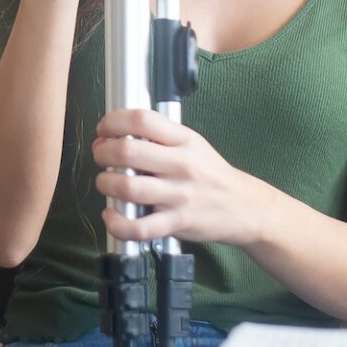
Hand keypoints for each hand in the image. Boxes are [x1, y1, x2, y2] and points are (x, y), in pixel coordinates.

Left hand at [92, 108, 267, 247]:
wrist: (245, 207)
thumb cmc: (211, 174)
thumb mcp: (192, 144)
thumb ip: (160, 137)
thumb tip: (117, 134)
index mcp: (183, 140)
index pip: (142, 119)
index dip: (113, 121)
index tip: (104, 129)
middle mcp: (181, 164)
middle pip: (128, 152)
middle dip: (103, 153)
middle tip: (101, 156)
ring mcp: (179, 195)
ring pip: (128, 188)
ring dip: (105, 184)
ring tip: (106, 183)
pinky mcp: (177, 223)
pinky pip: (139, 227)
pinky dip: (117, 223)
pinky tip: (112, 215)